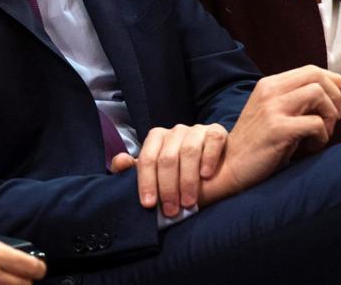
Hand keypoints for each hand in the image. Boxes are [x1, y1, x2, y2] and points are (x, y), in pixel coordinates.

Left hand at [109, 123, 226, 216]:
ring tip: (188, 202)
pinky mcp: (217, 131)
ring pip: (189, 151)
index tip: (149, 204)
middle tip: (171, 210)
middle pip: (167, 158)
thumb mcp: (158, 175)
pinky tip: (206, 175)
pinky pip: (213, 140)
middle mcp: (176, 131)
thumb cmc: (182, 174)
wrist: (220, 166)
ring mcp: (197, 130)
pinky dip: (208, 158)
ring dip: (188, 180)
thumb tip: (120, 163)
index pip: (147, 158)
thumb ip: (138, 171)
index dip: (146, 182)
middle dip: (167, 187)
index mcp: (157, 138)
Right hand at [200, 66, 340, 203]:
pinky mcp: (277, 128)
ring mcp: (272, 108)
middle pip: (317, 76)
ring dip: (330, 115)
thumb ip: (292, 100)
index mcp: (268, 85)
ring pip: (319, 94)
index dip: (336, 79)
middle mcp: (269, 90)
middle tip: (334, 119)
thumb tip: (328, 94)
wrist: (229, 168)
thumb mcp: (271, 113)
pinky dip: (322, 136)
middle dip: (336, 96)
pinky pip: (316, 123)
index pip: (311, 70)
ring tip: (322, 134)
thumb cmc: (257, 145)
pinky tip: (312, 148)